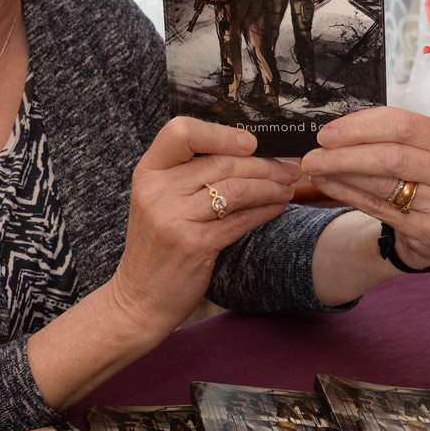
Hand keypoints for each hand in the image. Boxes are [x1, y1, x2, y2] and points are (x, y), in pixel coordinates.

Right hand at [109, 117, 298, 337]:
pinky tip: (278, 207)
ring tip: (289, 186)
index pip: (181, 132)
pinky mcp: (194, 244)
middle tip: (289, 167)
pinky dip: (265, 210)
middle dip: (263, 164)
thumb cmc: (158, 247)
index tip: (250, 143)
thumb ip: (188, 176)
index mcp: (148, 172)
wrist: (139, 298)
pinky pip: (240, 219)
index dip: (220, 133)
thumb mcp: (159, 202)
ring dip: (270, 187)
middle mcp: (157, 191)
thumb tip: (245, 151)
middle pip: (220, 162)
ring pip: (236, 189)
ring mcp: (173, 218)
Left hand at [299, 107, 429, 269]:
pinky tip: (327, 184)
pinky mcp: (427, 229)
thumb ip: (390, 136)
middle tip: (312, 155)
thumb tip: (336, 130)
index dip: (360, 127)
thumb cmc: (429, 177)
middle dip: (345, 154)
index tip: (327, 133)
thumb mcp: (424, 151)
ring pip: (382, 184)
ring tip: (314, 167)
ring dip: (340, 174)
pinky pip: (377, 208)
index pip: (402, 125)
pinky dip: (347, 194)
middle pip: (391, 156)